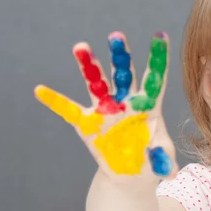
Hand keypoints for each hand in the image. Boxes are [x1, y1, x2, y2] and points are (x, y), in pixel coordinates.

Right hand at [34, 32, 177, 180]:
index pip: (155, 78)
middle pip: (124, 74)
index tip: (160, 35)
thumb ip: (164, 160)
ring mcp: (106, 110)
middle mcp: (126, 102)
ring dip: (89, 66)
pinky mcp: (88, 124)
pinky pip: (69, 110)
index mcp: (149, 105)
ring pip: (97, 83)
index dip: (158, 58)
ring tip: (81, 46)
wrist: (132, 174)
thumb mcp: (161, 161)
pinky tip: (40, 90)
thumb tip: (170, 171)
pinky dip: (55, 101)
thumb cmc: (151, 161)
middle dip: (121, 55)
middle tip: (116, 35)